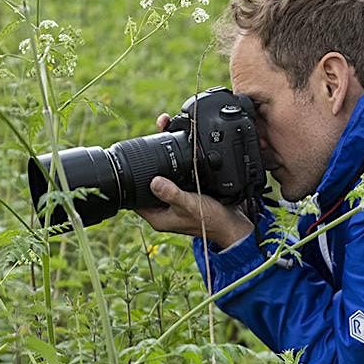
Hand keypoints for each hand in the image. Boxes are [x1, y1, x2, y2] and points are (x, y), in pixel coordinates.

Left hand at [135, 112, 255, 247]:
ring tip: (160, 140)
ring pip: (161, 178)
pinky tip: (176, 151)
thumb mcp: (189, 205)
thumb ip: (172, 194)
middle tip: (146, 143)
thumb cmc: (211, 221)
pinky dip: (175, 165)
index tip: (132, 160)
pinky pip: (175, 177)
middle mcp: (163, 208)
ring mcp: (173, 201)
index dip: (130, 179)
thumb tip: (154, 181)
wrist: (232, 224)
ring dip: (160, 162)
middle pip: (147, 183)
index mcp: (157, 216)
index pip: (134, 197)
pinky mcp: (185, 194)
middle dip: (146, 165)